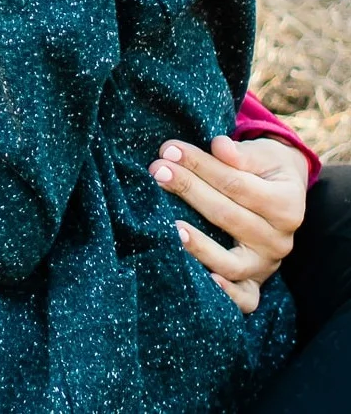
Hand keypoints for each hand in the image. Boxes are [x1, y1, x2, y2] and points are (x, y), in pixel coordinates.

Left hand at [149, 135, 308, 313]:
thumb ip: (240, 153)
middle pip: (227, 216)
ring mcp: (268, 265)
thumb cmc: (265, 167)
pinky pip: (244, 298)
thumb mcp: (262, 153)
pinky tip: (204, 280)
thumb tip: (219, 146)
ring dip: (197, 244)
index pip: (236, 184)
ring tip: (170, 226)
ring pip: (231, 261)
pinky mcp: (256, 283)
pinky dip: (227, 295)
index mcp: (287, 204)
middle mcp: (281, 240)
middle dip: (188, 190)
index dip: (201, 165)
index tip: (169, 150)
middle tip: (157, 172)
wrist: (284, 192)